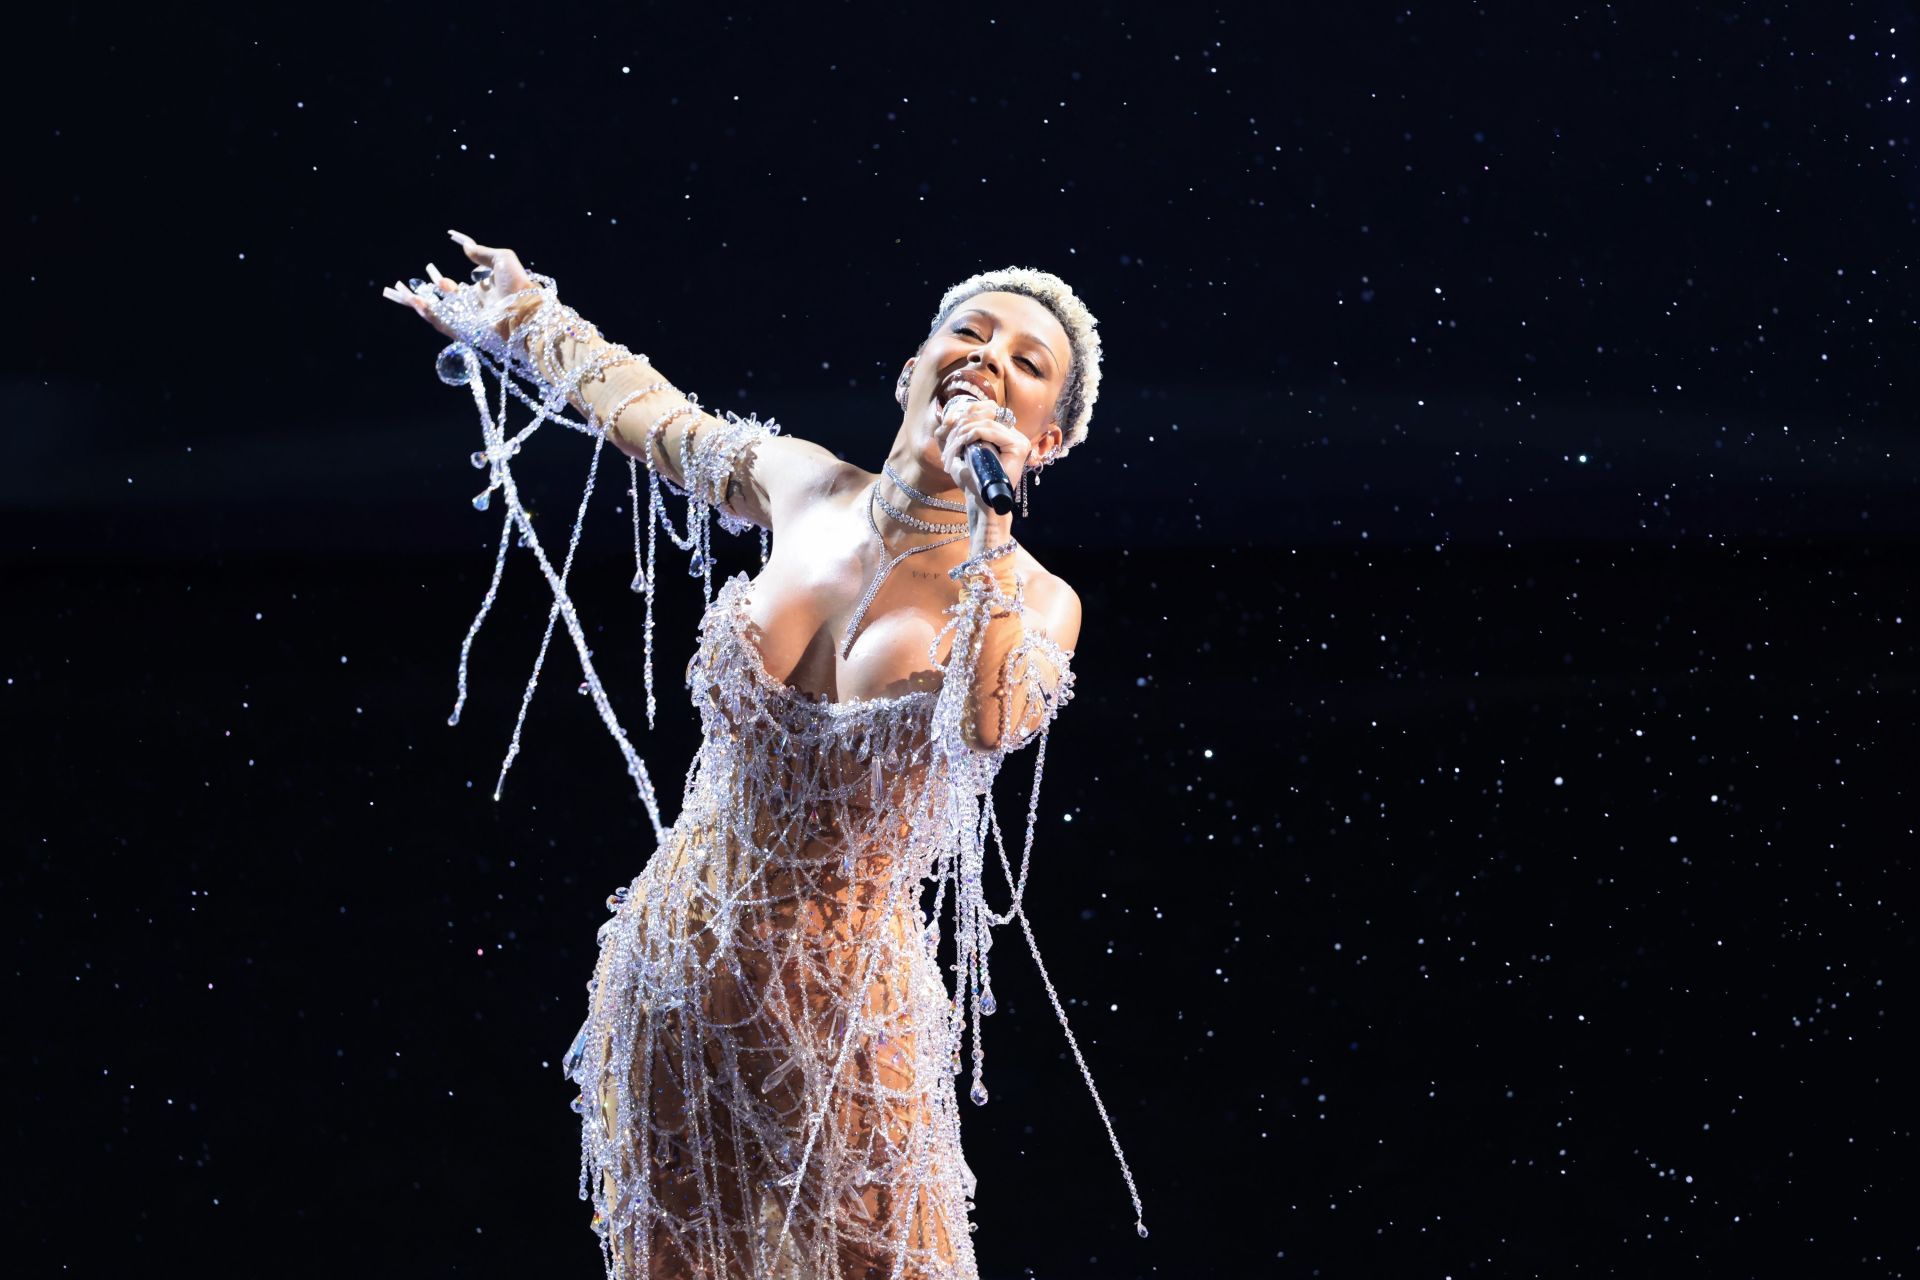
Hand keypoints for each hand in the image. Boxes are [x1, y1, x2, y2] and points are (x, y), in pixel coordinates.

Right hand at [380, 229, 535, 341]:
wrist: (529, 311)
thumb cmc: (520, 286)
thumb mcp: (502, 260)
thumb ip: (482, 253)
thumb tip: (465, 245)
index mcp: (479, 295)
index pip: (452, 290)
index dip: (438, 281)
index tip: (429, 270)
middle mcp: (471, 310)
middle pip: (438, 303)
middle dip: (418, 296)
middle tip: (399, 288)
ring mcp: (467, 322)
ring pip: (436, 315)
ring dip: (417, 305)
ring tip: (400, 294)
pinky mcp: (466, 332)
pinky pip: (443, 325)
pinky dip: (428, 314)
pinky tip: (416, 303)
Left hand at [936, 394, 1028, 523]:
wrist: (980, 502)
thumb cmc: (971, 480)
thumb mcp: (958, 451)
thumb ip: (952, 433)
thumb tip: (947, 417)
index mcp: (1004, 432)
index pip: (987, 408)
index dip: (966, 410)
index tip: (947, 423)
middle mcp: (1014, 433)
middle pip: (985, 411)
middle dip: (960, 424)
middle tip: (948, 442)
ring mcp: (1018, 439)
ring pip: (984, 423)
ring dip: (962, 433)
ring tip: (952, 450)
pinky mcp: (1018, 446)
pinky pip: (990, 431)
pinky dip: (971, 435)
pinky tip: (962, 445)